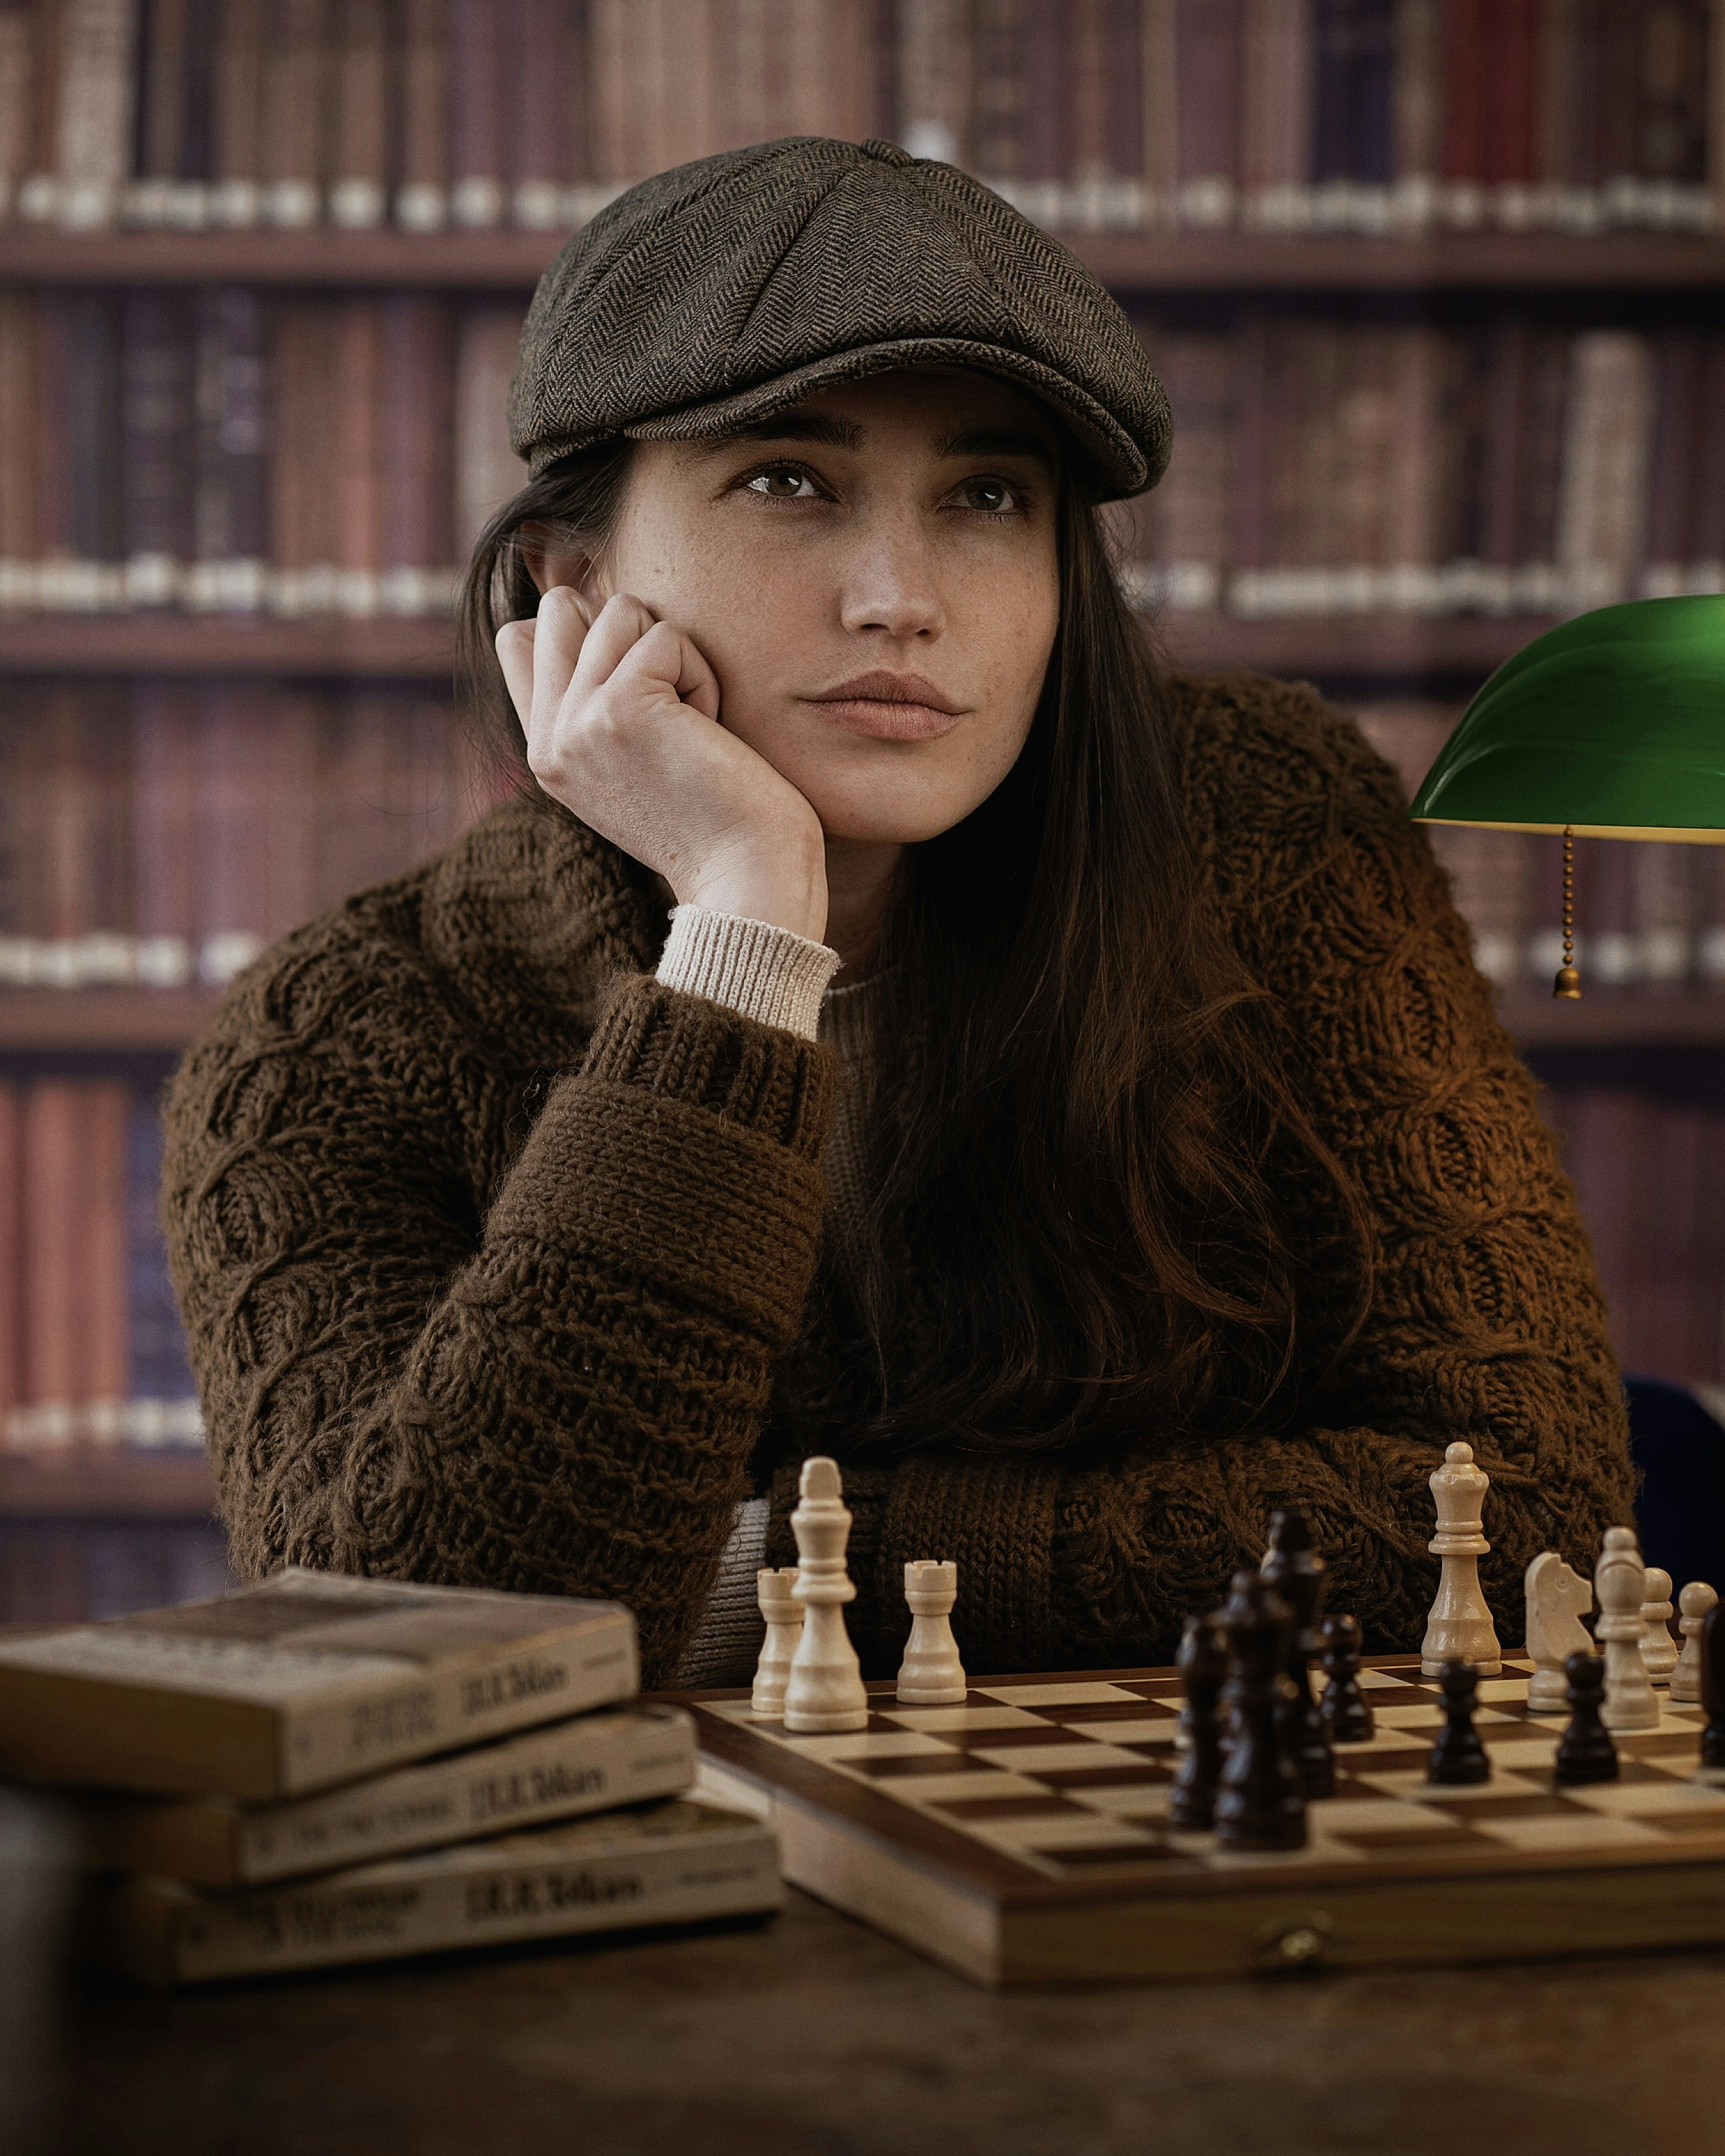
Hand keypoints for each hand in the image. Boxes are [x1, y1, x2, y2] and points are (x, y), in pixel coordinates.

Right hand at [495, 589, 827, 940]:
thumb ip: (594, 705)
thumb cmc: (716, 820)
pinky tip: (709, 733)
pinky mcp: (620, 707)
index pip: (518, 639)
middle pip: (560, 606)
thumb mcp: (631, 764)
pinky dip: (701, 674)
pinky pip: (666, 636)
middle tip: (669, 703)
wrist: (747, 878)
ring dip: (674, 655)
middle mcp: (548, 739)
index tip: (639, 687)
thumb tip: (591, 613)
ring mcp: (576, 722)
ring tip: (692, 724)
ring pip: (619, 610)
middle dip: (629, 633)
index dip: (584, 634)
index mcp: (546, 753)